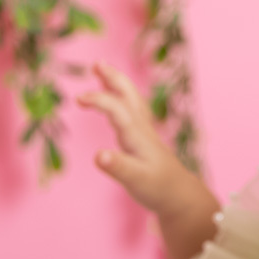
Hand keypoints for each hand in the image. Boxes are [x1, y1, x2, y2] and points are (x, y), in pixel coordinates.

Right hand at [77, 62, 191, 214]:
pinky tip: (115, 97)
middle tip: (96, 63)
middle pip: (129, 97)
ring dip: (117, 83)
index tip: (79, 99)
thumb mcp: (136, 181)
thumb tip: (98, 155)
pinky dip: (122, 98)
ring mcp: (144, 132)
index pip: (119, 111)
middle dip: (113, 78)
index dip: (100, 101)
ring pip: (131, 101)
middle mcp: (142, 130)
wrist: (180, 195)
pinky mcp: (144, 138)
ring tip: (101, 69)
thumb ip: (118, 168)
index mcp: (138, 137)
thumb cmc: (158, 188)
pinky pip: (132, 110)